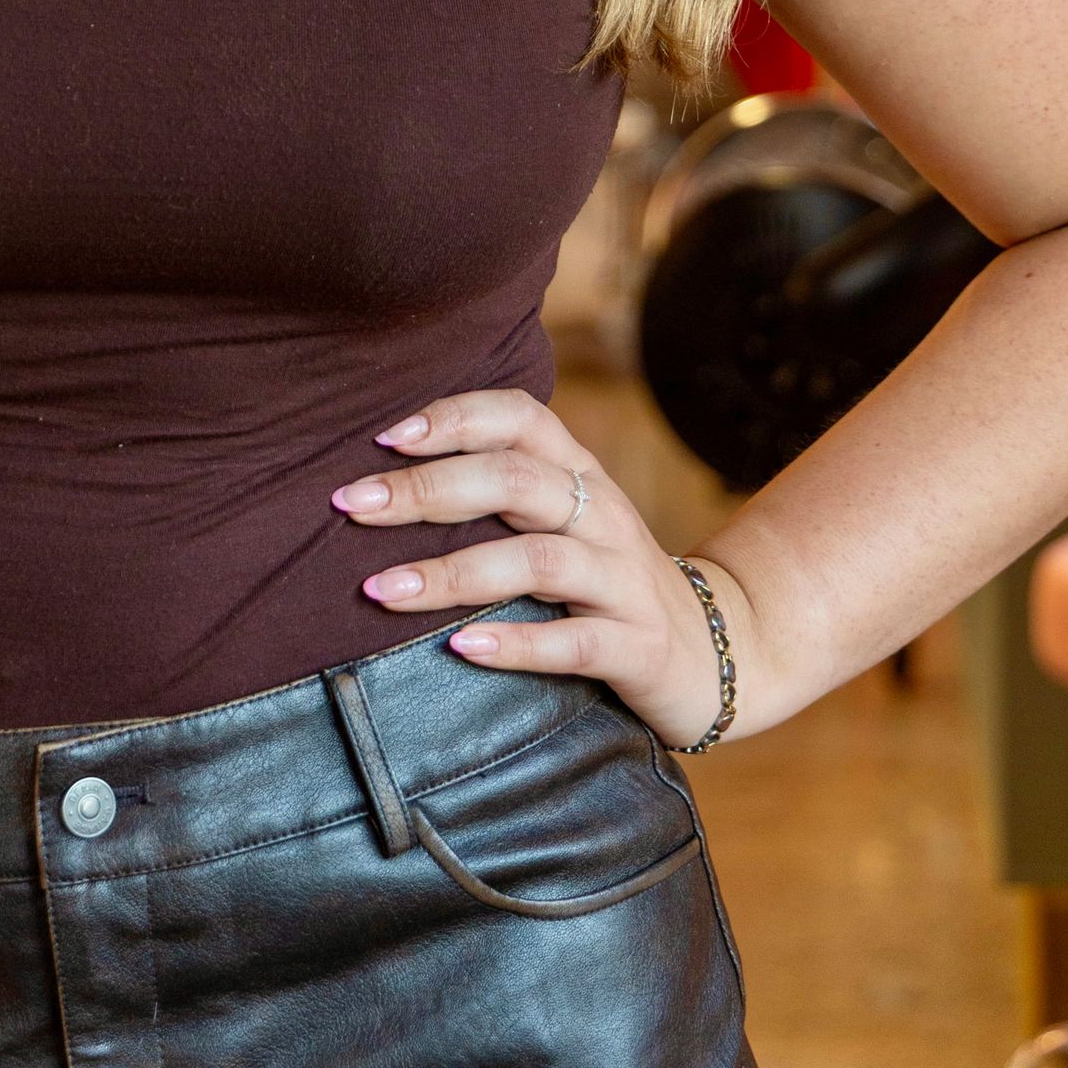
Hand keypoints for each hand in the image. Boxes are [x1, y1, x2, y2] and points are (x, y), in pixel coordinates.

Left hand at [329, 388, 748, 751]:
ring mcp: (623, 578)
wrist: (715, 652)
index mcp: (578, 471)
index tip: (383, 437)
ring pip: (536, 560)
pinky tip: (460, 648)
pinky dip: (517, 644)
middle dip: (426, 491)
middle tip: (352, 507)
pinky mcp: (638, 646)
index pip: (518, 415)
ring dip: (452, 573)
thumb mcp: (560, 518)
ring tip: (382, 589)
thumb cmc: (602, 577)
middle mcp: (602, 512)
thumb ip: (495, 488)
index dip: (452, 418)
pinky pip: (574, 642)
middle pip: (513, 481)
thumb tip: (383, 473)